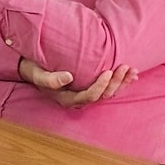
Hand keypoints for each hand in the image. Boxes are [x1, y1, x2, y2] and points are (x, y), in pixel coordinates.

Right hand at [19, 58, 137, 107]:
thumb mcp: (38, 73)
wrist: (33, 67)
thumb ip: (50, 79)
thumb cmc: (35, 70)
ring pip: (109, 92)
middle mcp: (79, 98)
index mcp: (67, 98)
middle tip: (124, 66)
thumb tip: (68, 77)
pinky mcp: (89, 85)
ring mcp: (85, 93)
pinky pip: (108, 87)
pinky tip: (131, 75)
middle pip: (103, 95)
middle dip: (116, 82)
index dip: (100, 86)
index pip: (89, 96)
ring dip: (122, 82)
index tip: (107, 71)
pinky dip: (121, 81)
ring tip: (132, 69)